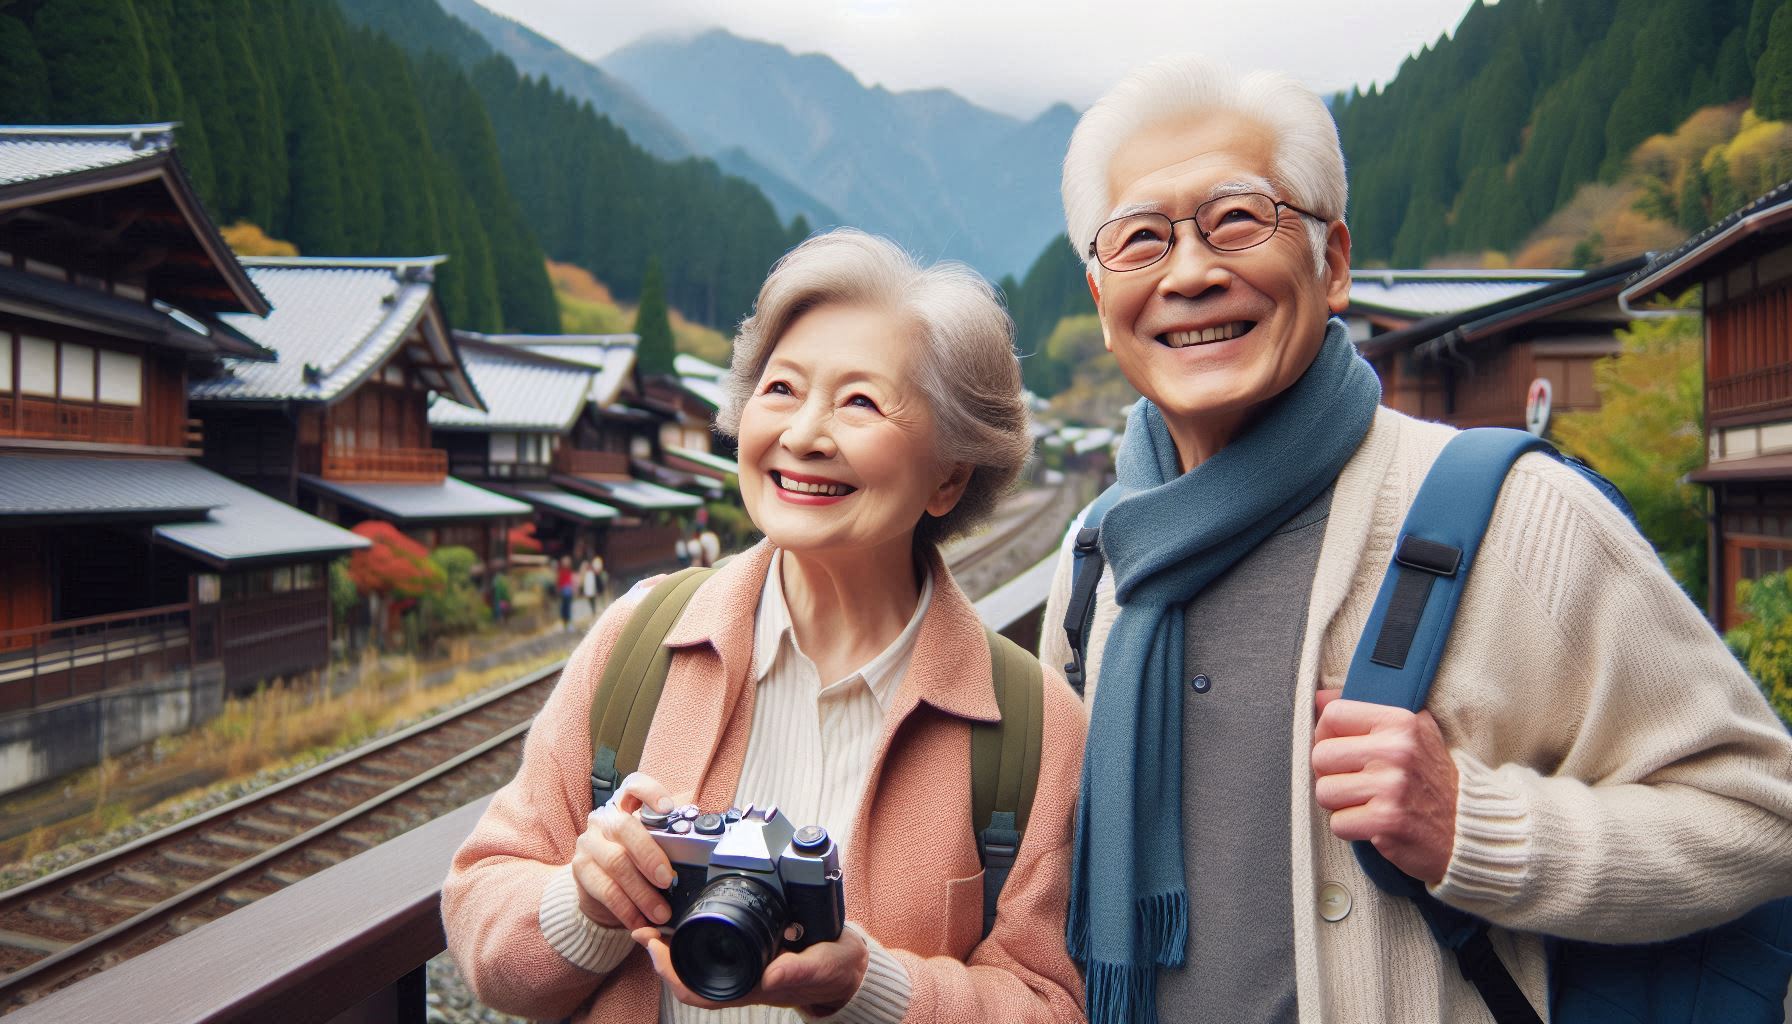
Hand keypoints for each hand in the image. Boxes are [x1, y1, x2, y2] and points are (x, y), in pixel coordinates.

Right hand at [571, 773, 679, 929]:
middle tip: (668, 879)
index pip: (634, 786)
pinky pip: (605, 890)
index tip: (668, 809)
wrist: (598, 888)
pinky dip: (626, 909)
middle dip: (649, 855)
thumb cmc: (634, 860)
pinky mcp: (580, 869)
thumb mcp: (651, 845)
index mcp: (624, 805)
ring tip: (661, 912)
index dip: (650, 792)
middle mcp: (603, 819)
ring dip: (642, 892)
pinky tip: (640, 922)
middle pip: (625, 828)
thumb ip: (669, 842)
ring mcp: (588, 843)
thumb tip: (702, 850)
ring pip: (616, 863)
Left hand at [631, 923, 869, 1016]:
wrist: (850, 970)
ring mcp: (744, 967)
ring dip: (673, 945)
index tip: (653, 947)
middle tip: (642, 927)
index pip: (700, 990)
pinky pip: (713, 950)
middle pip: (688, 976)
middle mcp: (742, 979)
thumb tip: (771, 975)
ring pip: (697, 964)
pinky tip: (685, 918)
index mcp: (754, 985)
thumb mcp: (824, 965)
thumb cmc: (836, 969)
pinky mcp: (751, 953)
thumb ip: (801, 969)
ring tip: (655, 921)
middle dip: (660, 955)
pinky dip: (693, 935)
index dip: (671, 973)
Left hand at [1311, 688, 1458, 884]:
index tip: (1341, 751)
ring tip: (1368, 803)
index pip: (1333, 716)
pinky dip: (1352, 829)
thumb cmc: (1433, 778)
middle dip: (1331, 774)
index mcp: (1400, 722)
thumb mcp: (1413, 732)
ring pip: (1324, 792)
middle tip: (1357, 783)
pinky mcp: (1387, 821)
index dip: (1326, 735)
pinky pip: (1338, 823)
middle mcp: (1395, 750)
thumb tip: (1318, 697)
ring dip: (1341, 804)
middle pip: (1321, 756)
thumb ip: (1367, 711)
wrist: (1470, 828)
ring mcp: (1391, 786)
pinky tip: (1375, 824)